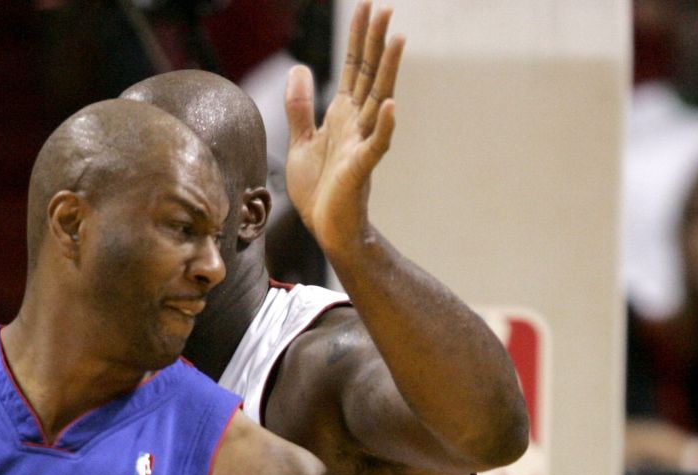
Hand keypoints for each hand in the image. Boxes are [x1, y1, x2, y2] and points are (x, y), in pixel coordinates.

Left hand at [284, 0, 402, 255]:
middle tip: (386, 8)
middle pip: (369, 74)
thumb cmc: (318, 190)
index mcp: (343, 114)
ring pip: (379, 100)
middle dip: (375, 41)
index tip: (366, 6)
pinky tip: (392, 107)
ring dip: (388, 71)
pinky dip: (385, 127)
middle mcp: (357, 123)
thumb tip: (300, 69)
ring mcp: (361, 144)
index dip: (358, 37)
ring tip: (397, 41)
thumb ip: (300, 107)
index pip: (354, 67)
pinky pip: (376, 146)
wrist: (324, 228)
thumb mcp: (300, 141)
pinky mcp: (359, 169)